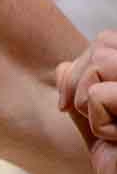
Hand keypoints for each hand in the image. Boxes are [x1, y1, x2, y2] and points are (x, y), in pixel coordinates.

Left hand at [56, 30, 116, 173]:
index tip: (82, 105)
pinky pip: (96, 95)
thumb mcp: (102, 128)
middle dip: (81, 83)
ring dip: (90, 104)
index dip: (82, 68)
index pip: (106, 41)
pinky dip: (98, 123)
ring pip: (98, 61)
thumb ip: (85, 94)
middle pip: (100, 46)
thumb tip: (61, 66)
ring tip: (115, 132)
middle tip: (98, 121)